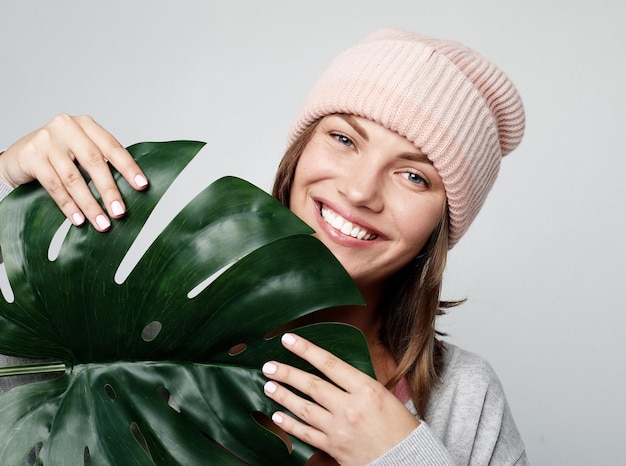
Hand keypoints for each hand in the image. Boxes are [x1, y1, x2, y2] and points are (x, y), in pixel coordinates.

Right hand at [0, 114, 147, 230]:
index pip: (112, 147)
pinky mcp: (31, 156)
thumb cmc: (58, 156)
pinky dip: (68, 206)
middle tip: (120, 212)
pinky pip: (54, 186)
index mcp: (86, 125)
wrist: (19, 156)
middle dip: (109, 190)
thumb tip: (131, 189)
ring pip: (74, 178)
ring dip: (90, 205)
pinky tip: (79, 220)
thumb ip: (100, 162)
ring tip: (102, 223)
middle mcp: (67, 127)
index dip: (128, 167)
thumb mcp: (80, 151)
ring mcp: (47, 141)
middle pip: (94, 162)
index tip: (142, 186)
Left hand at [262, 333, 419, 464]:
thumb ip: (357, 383)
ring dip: (284, 396)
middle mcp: (350, 407)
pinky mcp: (334, 448)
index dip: (306, 350)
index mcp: (366, 389)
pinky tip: (278, 416)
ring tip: (268, 385)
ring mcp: (339, 429)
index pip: (330, 364)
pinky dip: (290, 425)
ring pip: (304, 409)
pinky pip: (306, 434)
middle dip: (287, 374)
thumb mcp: (384, 395)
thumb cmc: (400, 427)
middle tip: (269, 366)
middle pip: (311, 386)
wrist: (408, 460)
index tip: (288, 340)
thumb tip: (332, 370)